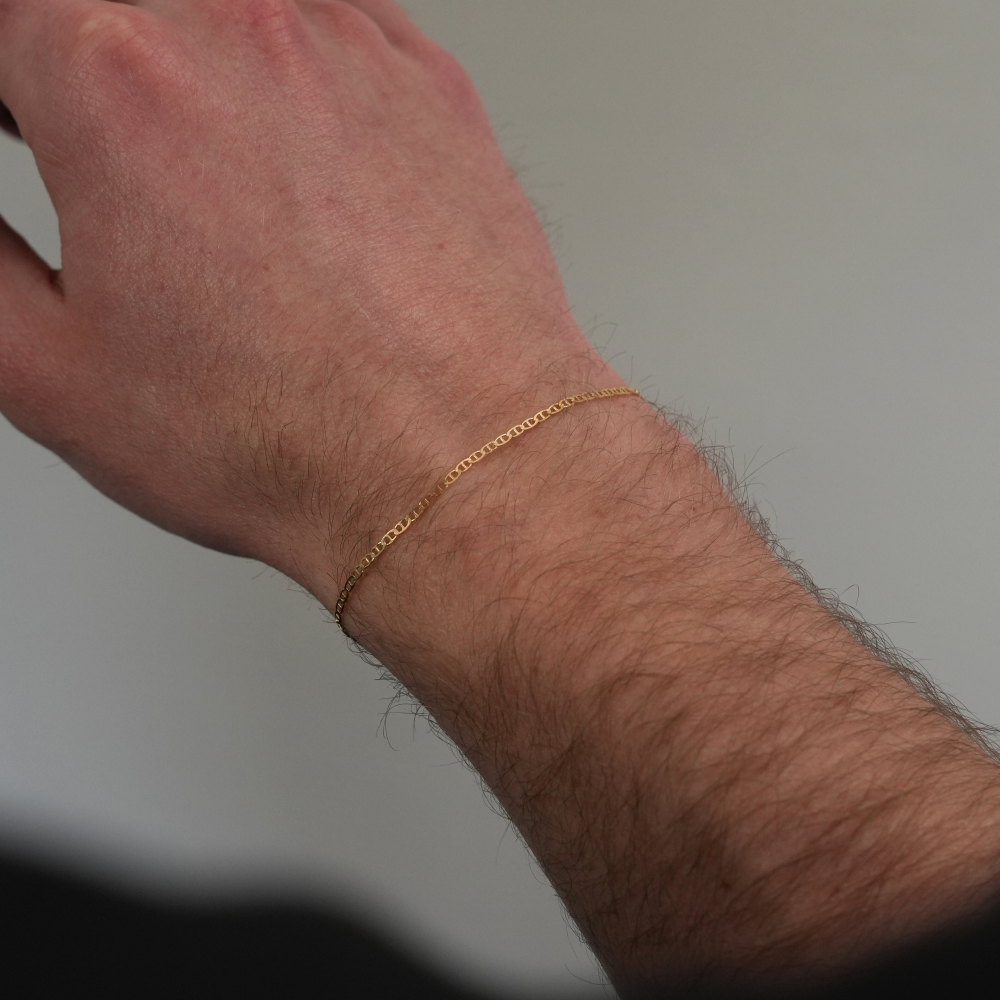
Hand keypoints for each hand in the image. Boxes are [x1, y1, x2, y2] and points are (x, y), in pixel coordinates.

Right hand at [0, 0, 615, 590]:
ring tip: (196, 172)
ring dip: (187, 71)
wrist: (455, 463)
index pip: (12, 24)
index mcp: (116, 78)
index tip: (17, 123)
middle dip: (80, 72)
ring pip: (225, 14)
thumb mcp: (49, 370)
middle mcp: (236, 31)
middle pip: (116, 10)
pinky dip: (292, 76)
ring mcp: (350, 49)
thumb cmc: (289, 438)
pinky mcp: (431, 87)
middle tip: (85, 148)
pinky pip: (334, 32)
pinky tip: (289, 159)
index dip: (3, 85)